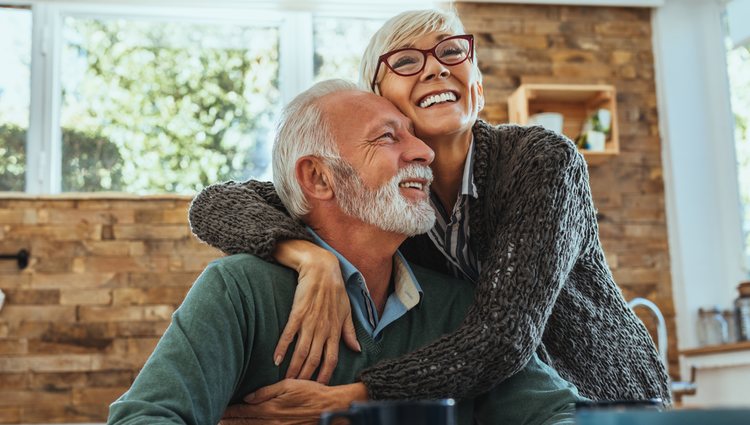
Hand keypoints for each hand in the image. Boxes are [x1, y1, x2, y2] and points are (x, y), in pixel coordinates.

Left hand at [221, 380, 366, 424]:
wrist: (328, 407)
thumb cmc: (310, 392)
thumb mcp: (288, 385)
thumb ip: (266, 392)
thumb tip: (248, 397)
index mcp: (270, 408)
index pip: (243, 410)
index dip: (230, 411)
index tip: (219, 409)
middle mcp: (271, 421)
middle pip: (244, 423)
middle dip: (230, 421)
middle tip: (217, 419)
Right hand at [272, 240, 360, 382]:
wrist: (321, 268)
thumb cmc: (335, 290)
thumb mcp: (346, 311)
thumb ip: (349, 332)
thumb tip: (356, 349)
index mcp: (335, 330)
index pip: (332, 359)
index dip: (326, 374)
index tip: (320, 387)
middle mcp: (323, 329)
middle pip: (315, 359)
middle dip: (307, 377)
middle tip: (298, 390)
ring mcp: (310, 321)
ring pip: (302, 351)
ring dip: (294, 367)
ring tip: (286, 381)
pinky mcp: (298, 313)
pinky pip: (289, 334)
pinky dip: (282, 348)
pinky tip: (275, 359)